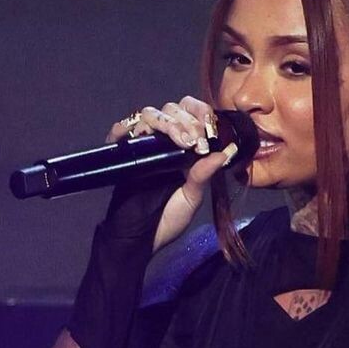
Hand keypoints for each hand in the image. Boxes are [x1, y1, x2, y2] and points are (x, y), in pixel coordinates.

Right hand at [105, 96, 238, 252]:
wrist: (140, 238)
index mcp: (183, 149)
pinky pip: (120, 131)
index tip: (208, 130)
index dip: (200, 113)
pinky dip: (124, 128)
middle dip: (186, 121)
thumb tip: (228, 150)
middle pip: (171, 109)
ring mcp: (142, 146)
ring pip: (149, 115)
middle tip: (194, 142)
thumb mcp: (192, 198)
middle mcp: (163, 142)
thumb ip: (205, 174)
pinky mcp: (123, 154)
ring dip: (165, 122)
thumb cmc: (167, 220)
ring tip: (179, 142)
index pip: (191, 114)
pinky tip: (135, 135)